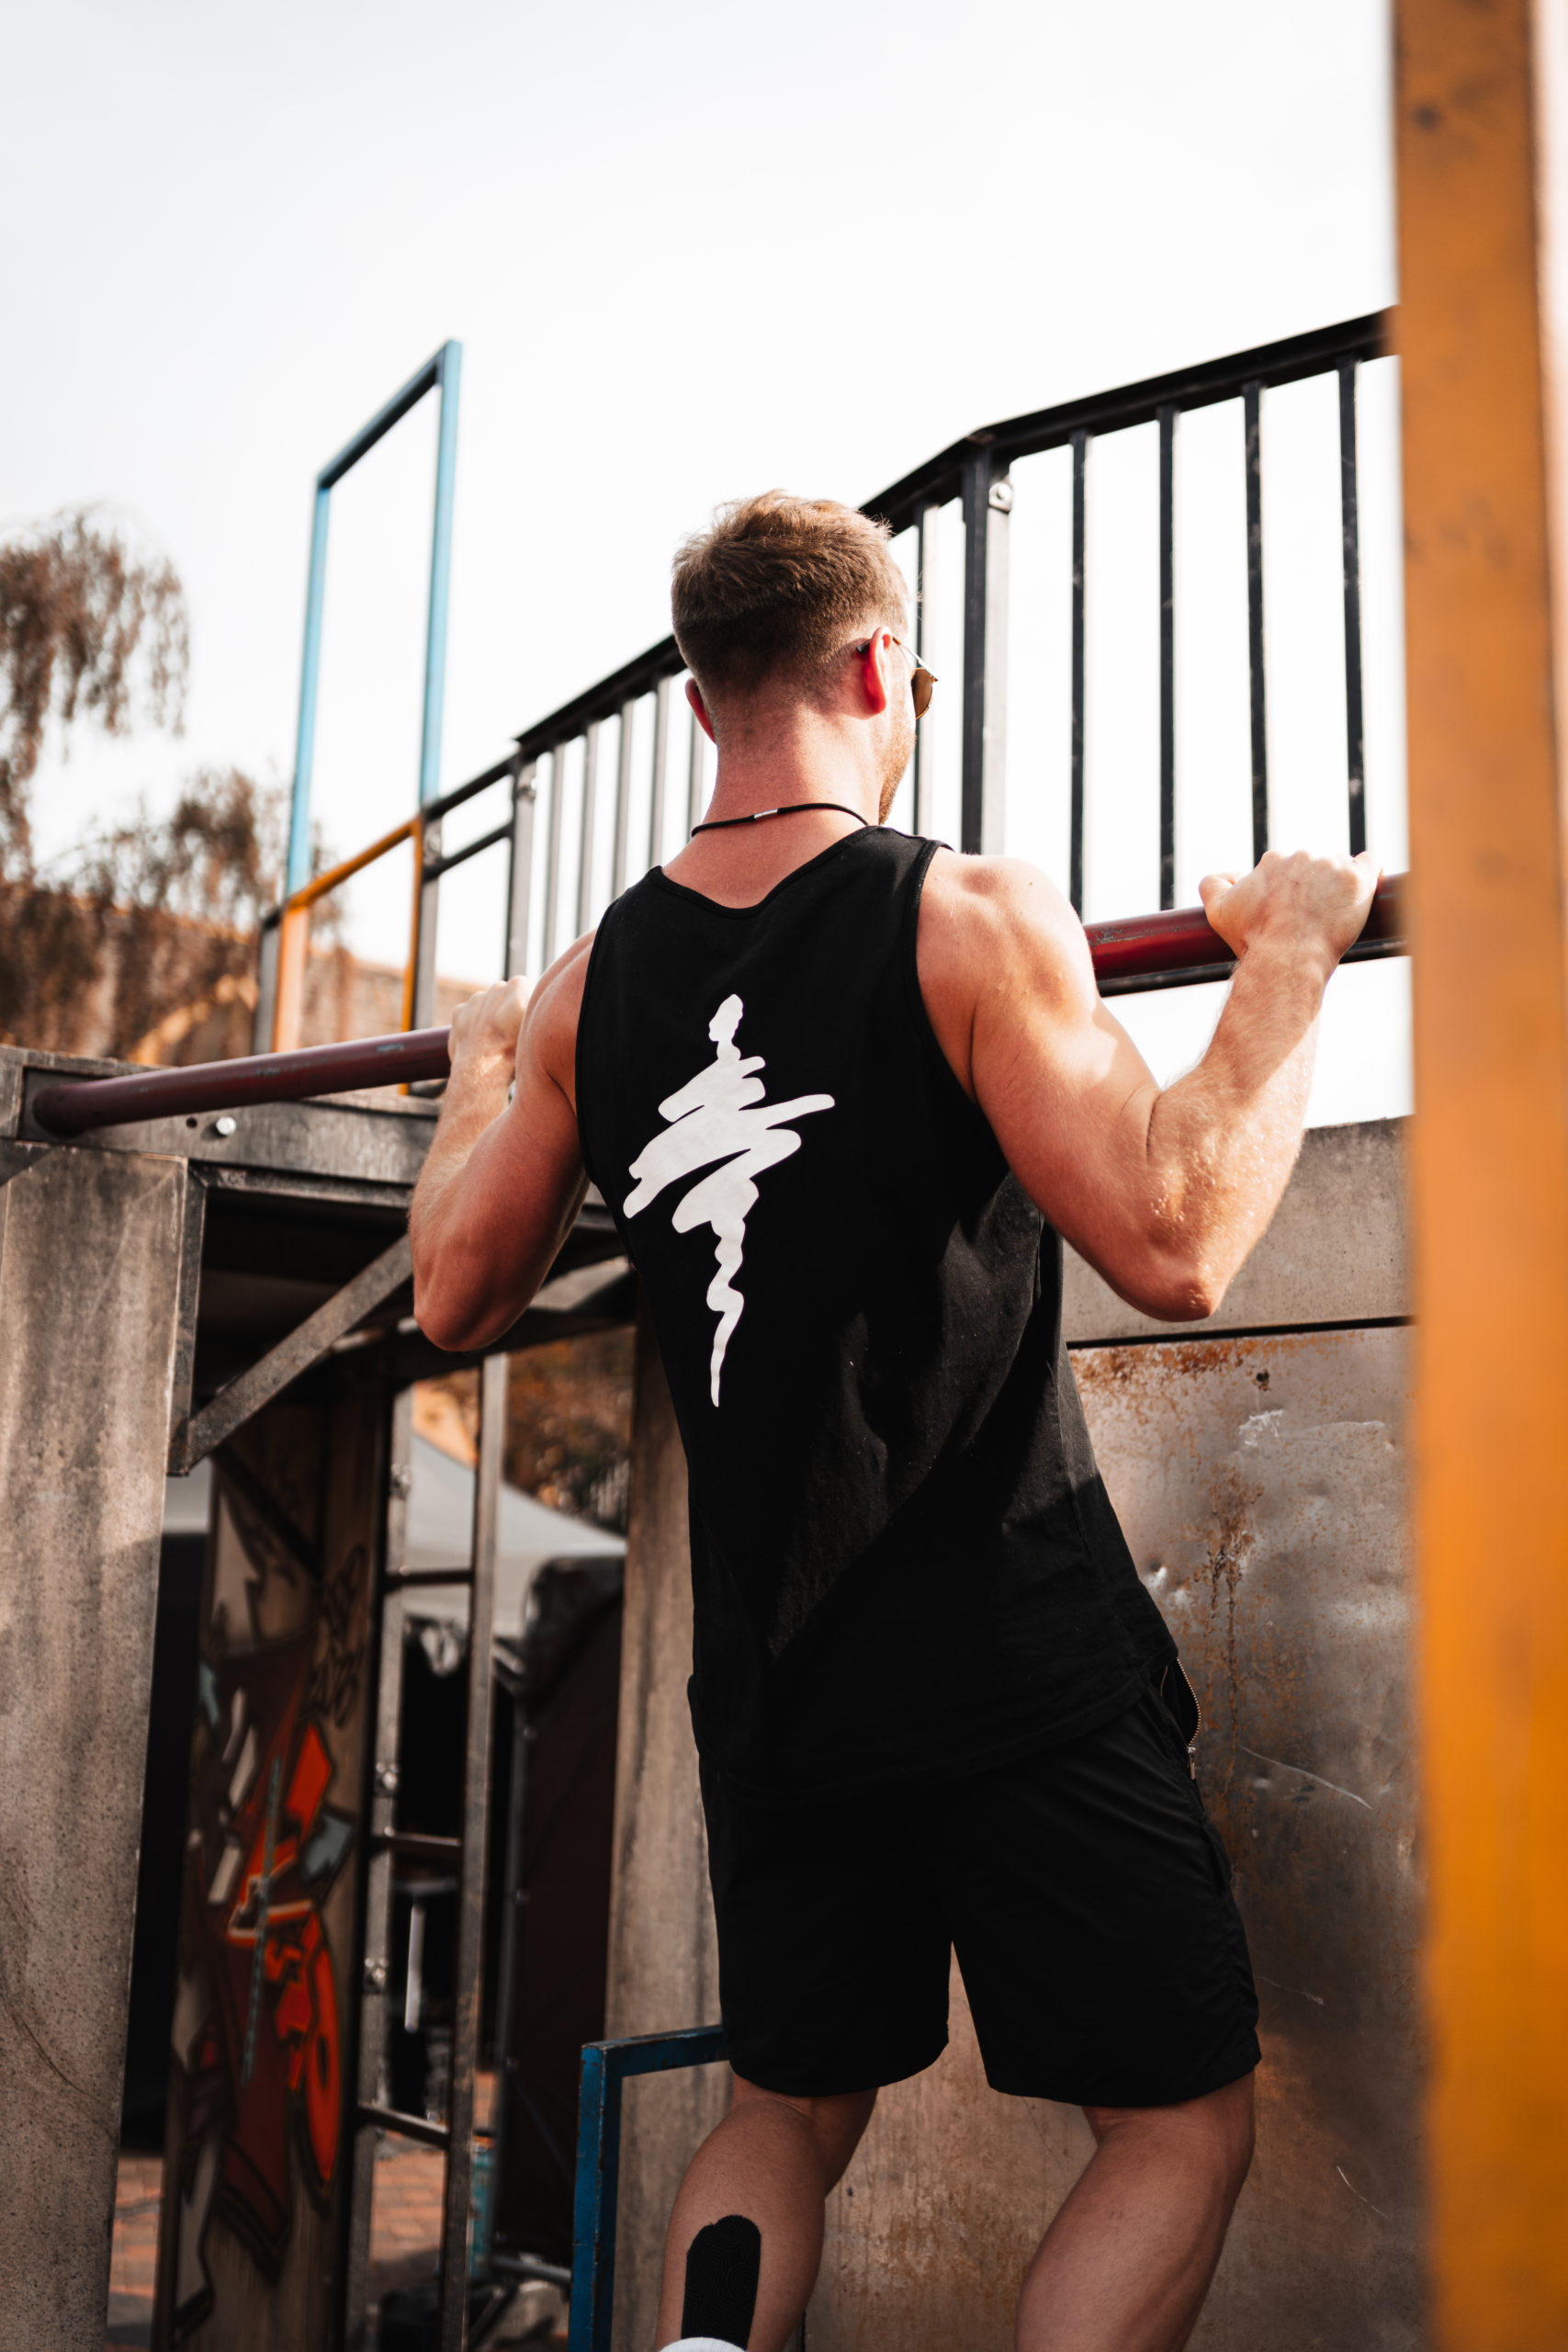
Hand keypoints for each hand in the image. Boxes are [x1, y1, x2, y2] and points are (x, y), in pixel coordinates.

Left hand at [447, 977, 529, 1072]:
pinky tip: (480, 1042)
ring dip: (490, 1016)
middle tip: (512, 1034)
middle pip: (506, 994)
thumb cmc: (516, 1053)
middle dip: (507, 1009)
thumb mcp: (538, 1029)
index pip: (527, 989)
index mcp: (519, 986)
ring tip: (496, 1041)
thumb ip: (536, 1010)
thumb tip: (536, 1007)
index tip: (526, 1023)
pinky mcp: (459, 1012)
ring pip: (486, 1003)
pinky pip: (469, 1013)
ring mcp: (475, 999)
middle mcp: (496, 988)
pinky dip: (473, 1024)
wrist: (482, 1074)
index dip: (527, 1007)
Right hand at [1199, 849, 1379, 976]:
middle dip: (1316, 889)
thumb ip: (1212, 885)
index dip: (1291, 892)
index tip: (1292, 914)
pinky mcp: (1357, 878)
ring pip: (1341, 869)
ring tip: (1335, 918)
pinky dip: (1370, 874)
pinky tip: (1366, 891)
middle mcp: (1302, 856)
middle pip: (1316, 868)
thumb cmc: (1254, 940)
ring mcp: (1332, 865)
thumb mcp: (1219, 912)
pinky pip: (1371, 864)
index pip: (1289, 869)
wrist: (1287, 959)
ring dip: (1339, 888)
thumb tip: (1230, 874)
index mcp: (1273, 861)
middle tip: (1313, 920)